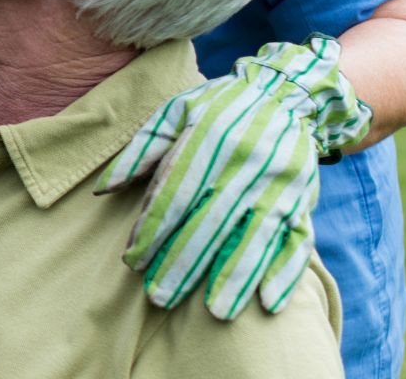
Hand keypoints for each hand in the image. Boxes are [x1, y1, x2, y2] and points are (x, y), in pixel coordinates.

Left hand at [96, 37, 371, 319]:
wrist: (290, 93)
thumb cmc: (220, 106)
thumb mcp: (176, 111)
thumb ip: (141, 149)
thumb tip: (102, 188)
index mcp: (209, 139)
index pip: (176, 193)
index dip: (154, 229)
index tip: (133, 261)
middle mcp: (246, 163)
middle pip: (213, 221)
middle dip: (185, 262)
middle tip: (161, 298)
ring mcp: (279, 184)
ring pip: (257, 236)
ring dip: (236, 276)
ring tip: (216, 312)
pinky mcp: (303, 199)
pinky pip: (298, 239)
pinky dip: (286, 273)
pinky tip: (269, 304)